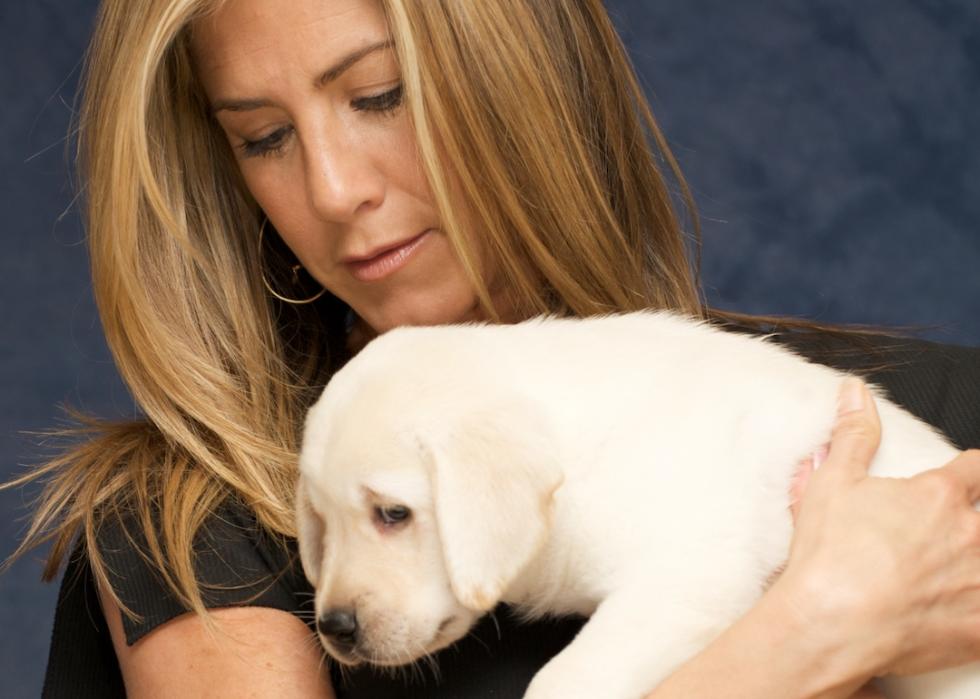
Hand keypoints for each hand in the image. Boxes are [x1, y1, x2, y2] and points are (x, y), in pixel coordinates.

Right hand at [776, 377, 979, 678]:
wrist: (830, 625)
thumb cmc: (829, 557)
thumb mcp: (832, 483)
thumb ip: (853, 434)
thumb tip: (856, 392)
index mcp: (937, 496)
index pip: (977, 467)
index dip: (973, 470)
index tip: (965, 479)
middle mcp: (969, 535)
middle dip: (975, 515)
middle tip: (956, 528)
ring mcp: (978, 583)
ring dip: (976, 557)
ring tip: (958, 564)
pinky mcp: (978, 628)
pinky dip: (975, 604)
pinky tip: (960, 604)